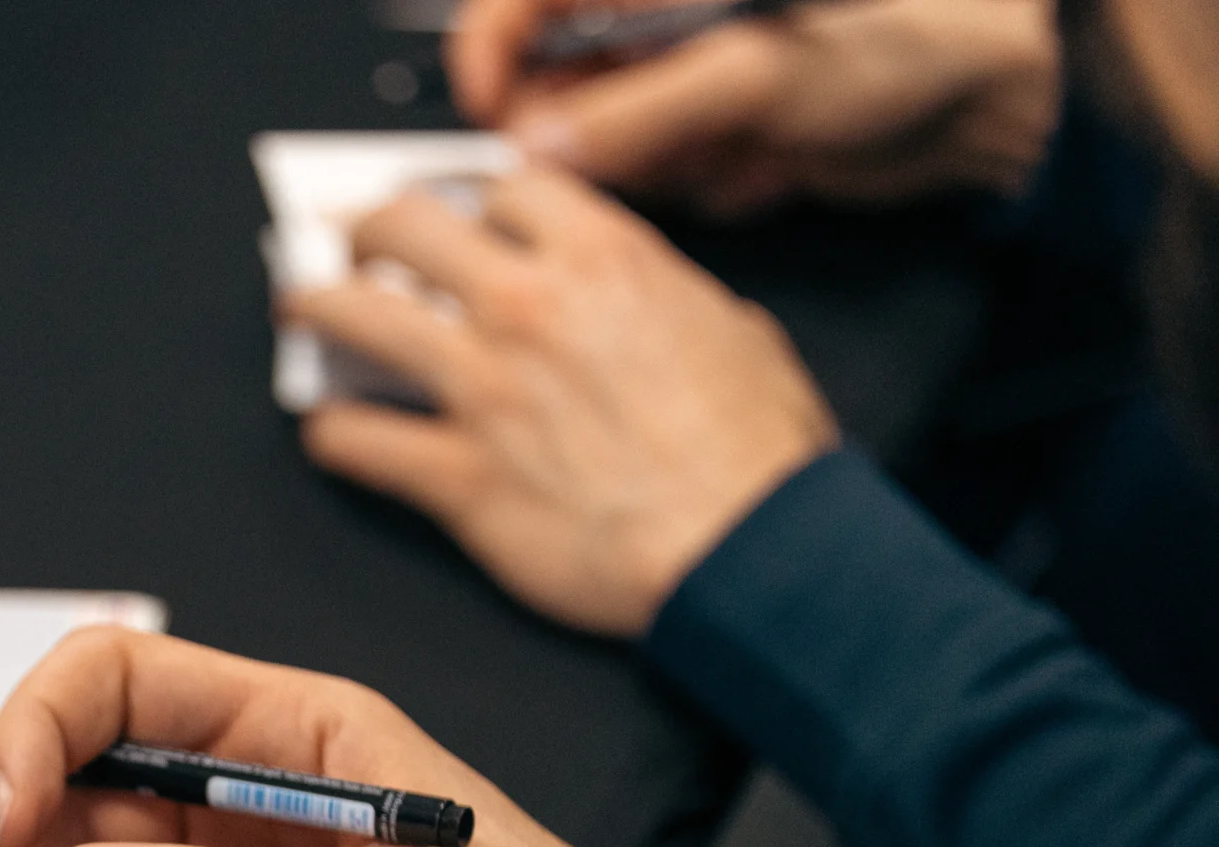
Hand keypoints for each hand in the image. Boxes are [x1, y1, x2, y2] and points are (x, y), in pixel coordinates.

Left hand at [291, 167, 835, 635]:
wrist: (746, 551)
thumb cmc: (757, 458)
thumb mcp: (738, 334)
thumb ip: (672, 301)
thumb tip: (656, 307)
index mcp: (603, 259)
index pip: (503, 188)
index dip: (473, 199)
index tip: (458, 214)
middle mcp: (527, 306)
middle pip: (405, 224)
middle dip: (370, 227)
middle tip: (357, 245)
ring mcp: (481, 388)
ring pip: (354, 315)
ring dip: (315, 305)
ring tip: (301, 309)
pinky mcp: (456, 476)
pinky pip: (356, 440)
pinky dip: (332, 435)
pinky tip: (330, 435)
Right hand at [448, 0, 1058, 213]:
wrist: (1004, 89)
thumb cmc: (908, 29)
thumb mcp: (757, 72)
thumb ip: (637, 114)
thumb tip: (538, 148)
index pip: (522, 3)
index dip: (490, 57)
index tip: (490, 119)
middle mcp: (664, 12)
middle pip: (556, 75)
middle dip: (589, 132)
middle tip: (630, 162)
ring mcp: (690, 70)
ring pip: (609, 136)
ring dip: (658, 165)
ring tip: (734, 154)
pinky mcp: (720, 125)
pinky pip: (668, 170)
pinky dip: (708, 180)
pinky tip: (770, 162)